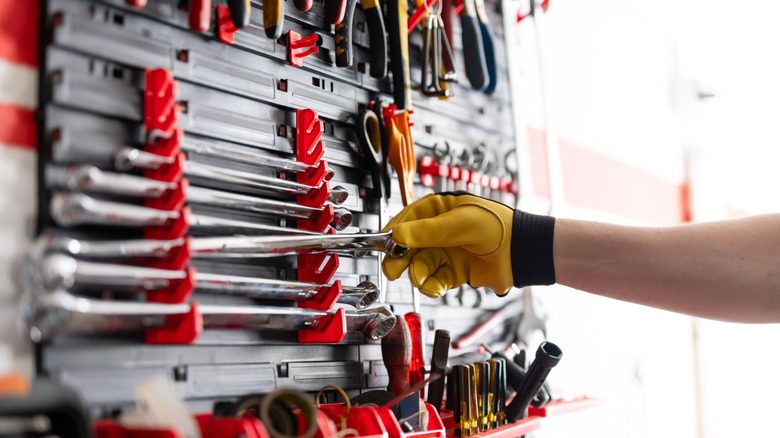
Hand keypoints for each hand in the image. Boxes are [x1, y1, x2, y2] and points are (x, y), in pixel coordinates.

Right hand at [382, 192, 515, 297]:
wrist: (521, 254)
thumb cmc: (498, 227)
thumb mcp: (460, 223)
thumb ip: (428, 231)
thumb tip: (397, 235)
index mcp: (440, 210)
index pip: (408, 219)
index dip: (394, 233)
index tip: (385, 245)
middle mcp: (440, 231)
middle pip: (409, 246)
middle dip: (400, 258)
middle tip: (393, 269)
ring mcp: (446, 251)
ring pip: (420, 265)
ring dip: (418, 274)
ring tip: (422, 280)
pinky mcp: (454, 272)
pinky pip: (434, 280)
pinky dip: (432, 286)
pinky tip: (436, 288)